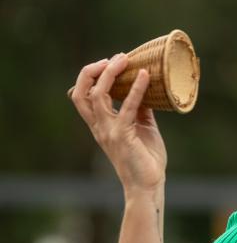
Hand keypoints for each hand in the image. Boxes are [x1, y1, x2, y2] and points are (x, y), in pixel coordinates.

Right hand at [70, 55, 166, 193]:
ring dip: (110, 74)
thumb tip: (148, 90)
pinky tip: (146, 75)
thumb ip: (140, 110)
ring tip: (125, 60)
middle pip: (80, 92)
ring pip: (97, 95)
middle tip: (115, 58)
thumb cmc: (146, 159)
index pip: (82, 95)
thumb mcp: (143, 128)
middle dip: (92, 71)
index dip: (91, 76)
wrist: (148, 184)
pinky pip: (127, 107)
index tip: (110, 63)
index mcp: (100, 124)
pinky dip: (136, 89)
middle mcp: (99, 126)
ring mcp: (108, 131)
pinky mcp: (122, 136)